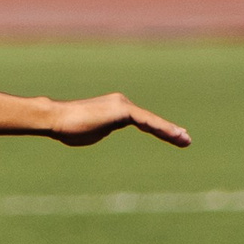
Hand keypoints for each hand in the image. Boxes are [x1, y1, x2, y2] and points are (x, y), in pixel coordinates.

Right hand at [42, 92, 192, 148]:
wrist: (57, 119)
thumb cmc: (69, 128)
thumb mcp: (93, 132)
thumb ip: (104, 129)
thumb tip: (107, 130)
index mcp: (117, 109)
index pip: (143, 121)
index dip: (159, 130)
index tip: (174, 138)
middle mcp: (123, 103)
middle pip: (150, 120)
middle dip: (169, 131)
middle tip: (187, 140)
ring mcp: (123, 105)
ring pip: (151, 121)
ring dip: (169, 131)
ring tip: (185, 140)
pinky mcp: (123, 110)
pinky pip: (147, 121)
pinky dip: (161, 128)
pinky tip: (174, 135)